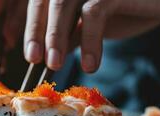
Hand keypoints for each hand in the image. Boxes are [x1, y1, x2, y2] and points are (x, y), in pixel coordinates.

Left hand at [24, 0, 159, 71]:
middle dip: (37, 32)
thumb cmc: (129, 7)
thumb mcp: (92, 24)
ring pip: (62, 4)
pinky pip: (94, 12)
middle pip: (44, 2)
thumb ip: (70, 34)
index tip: (30, 56)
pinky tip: (91, 64)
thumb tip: (47, 56)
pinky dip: (90, 40)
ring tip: (55, 65)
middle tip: (35, 60)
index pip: (39, 5)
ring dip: (55, 37)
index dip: (31, 29)